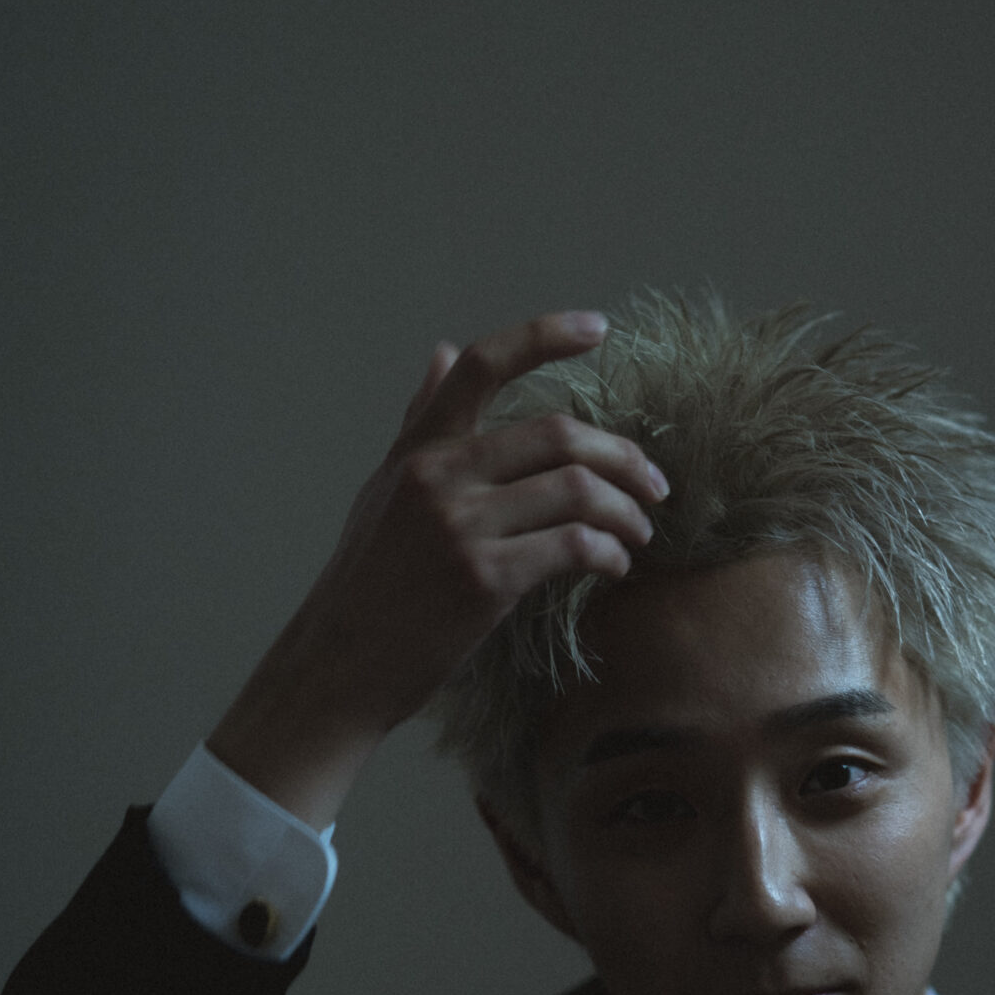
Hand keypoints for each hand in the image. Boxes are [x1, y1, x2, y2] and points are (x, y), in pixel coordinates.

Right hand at [206, 311, 666, 826]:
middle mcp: (437, 475)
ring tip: (638, 535)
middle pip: (558, 434)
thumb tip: (443, 351)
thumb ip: (420, 420)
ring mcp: (460, 526)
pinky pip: (572, 547)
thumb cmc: (368, 582)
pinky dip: (608, 554)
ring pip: (576, 490)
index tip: (598, 328)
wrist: (339, 666)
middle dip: (624, 457)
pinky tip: (614, 567)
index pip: (482, 367)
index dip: (544, 336)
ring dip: (626, 512)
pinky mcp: (483, 579)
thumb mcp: (383, 488)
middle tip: (655, 486)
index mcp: (418, 449)